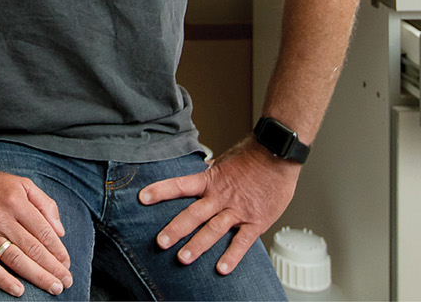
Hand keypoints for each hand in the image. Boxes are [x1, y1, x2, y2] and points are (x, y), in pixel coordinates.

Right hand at [0, 168, 73, 297]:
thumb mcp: (22, 183)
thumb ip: (45, 204)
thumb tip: (59, 231)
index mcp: (16, 201)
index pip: (43, 232)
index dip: (58, 250)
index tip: (66, 263)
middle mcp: (1, 218)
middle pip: (32, 248)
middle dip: (52, 268)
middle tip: (65, 281)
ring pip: (15, 259)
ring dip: (36, 276)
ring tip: (53, 287)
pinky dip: (3, 280)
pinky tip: (18, 291)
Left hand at [137, 138, 298, 275]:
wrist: (277, 153)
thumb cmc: (252, 155)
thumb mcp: (225, 161)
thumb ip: (211, 173)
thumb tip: (199, 173)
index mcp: (211, 180)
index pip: (180, 185)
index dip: (161, 191)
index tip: (143, 197)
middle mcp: (221, 196)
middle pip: (194, 214)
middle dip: (176, 229)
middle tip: (161, 242)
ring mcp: (237, 210)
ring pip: (214, 230)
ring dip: (198, 245)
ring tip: (183, 258)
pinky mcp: (255, 221)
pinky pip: (242, 242)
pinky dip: (232, 256)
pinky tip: (222, 269)